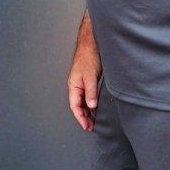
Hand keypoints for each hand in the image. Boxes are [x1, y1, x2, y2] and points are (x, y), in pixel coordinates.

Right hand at [67, 15, 101, 131]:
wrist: (92, 43)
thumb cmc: (88, 56)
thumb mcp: (90, 76)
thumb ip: (90, 92)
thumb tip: (91, 107)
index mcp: (73, 85)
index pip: (75, 106)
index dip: (80, 117)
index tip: (87, 126)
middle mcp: (76, 85)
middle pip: (78, 105)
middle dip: (84, 117)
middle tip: (91, 127)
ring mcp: (81, 82)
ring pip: (83, 101)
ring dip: (88, 111)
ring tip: (94, 120)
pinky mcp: (88, 80)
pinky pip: (87, 95)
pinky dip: (91, 103)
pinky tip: (97, 107)